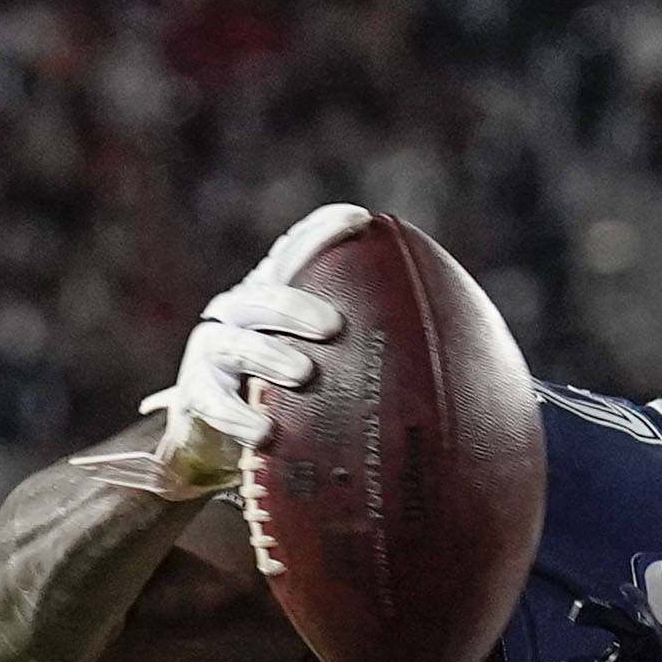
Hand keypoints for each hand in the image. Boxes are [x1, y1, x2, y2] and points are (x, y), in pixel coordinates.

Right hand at [73, 204, 364, 499]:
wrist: (223, 442)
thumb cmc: (294, 395)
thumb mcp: (331, 363)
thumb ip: (371, 347)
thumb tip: (465, 347)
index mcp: (273, 298)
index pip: (293, 256)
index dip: (321, 233)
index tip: (362, 220)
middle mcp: (239, 316)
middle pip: (261, 297)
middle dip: (294, 306)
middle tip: (333, 325)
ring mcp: (213, 354)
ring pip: (235, 345)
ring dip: (269, 357)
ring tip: (303, 374)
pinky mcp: (196, 395)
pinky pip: (215, 403)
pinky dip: (238, 416)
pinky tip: (265, 430)